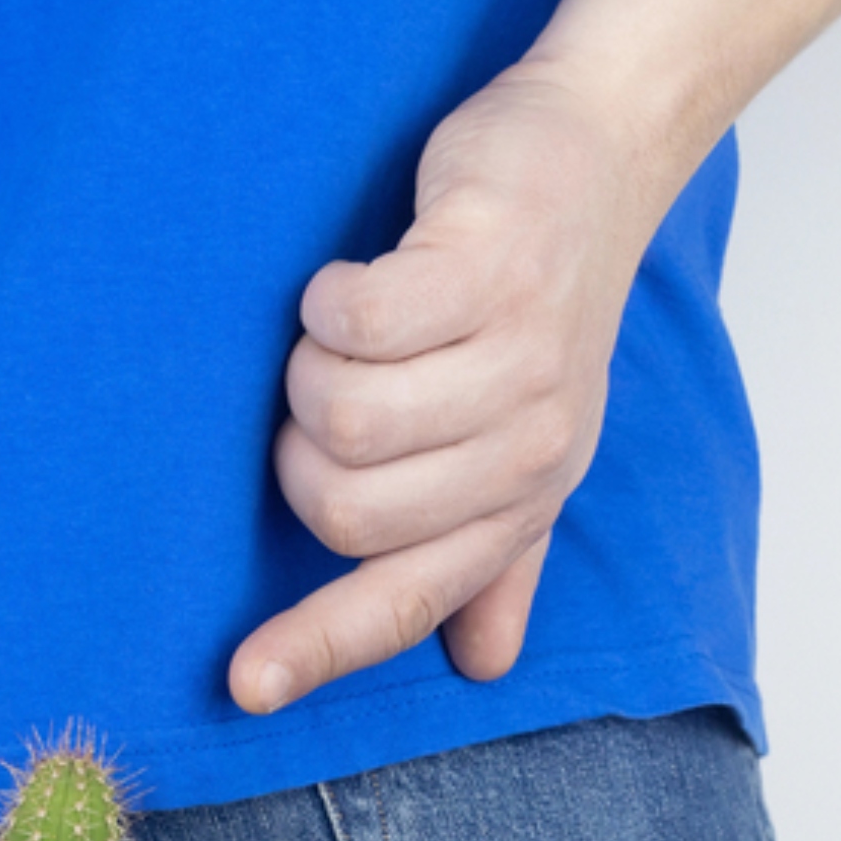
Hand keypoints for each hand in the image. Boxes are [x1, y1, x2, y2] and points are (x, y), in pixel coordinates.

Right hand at [230, 67, 664, 715]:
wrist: (597, 154)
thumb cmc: (539, 297)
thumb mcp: (529, 437)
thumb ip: (497, 555)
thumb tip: (480, 666)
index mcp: (523, 503)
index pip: (408, 600)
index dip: (318, 646)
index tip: (243, 685)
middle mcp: (530, 450)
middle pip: (341, 507)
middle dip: (302, 443)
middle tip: (339, 379)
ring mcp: (519, 363)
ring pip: (341, 415)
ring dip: (313, 361)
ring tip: (356, 323)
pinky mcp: (491, 272)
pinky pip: (356, 322)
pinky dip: (328, 298)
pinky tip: (354, 277)